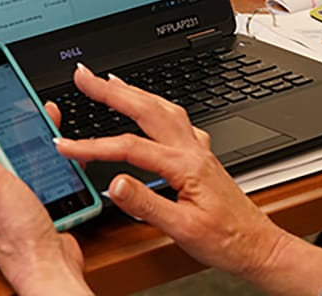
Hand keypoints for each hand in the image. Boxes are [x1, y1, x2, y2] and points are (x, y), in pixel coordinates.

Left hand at [0, 105, 92, 295]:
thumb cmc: (18, 231)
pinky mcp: (41, 199)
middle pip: (9, 144)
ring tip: (58, 126)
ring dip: (46, 141)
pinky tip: (70, 155)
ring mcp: (20, 194)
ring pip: (32, 156)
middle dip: (25, 125)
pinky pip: (49, 171)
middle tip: (40, 108)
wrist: (50, 265)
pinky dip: (60, 161)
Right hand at [54, 64, 321, 293]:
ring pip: (163, 107)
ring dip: (135, 91)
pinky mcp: (201, 153)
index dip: (93, 145)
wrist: (256, 244)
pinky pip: (176, 118)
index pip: (129, 148)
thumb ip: (146, 203)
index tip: (65, 144)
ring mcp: (197, 147)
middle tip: (85, 77)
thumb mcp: (182, 230)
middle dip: (111, 90)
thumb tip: (114, 182)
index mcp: (184, 165)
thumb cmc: (225, 240)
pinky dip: (156, 105)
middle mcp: (191, 148)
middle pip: (147, 108)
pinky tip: (150, 106)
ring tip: (111, 82)